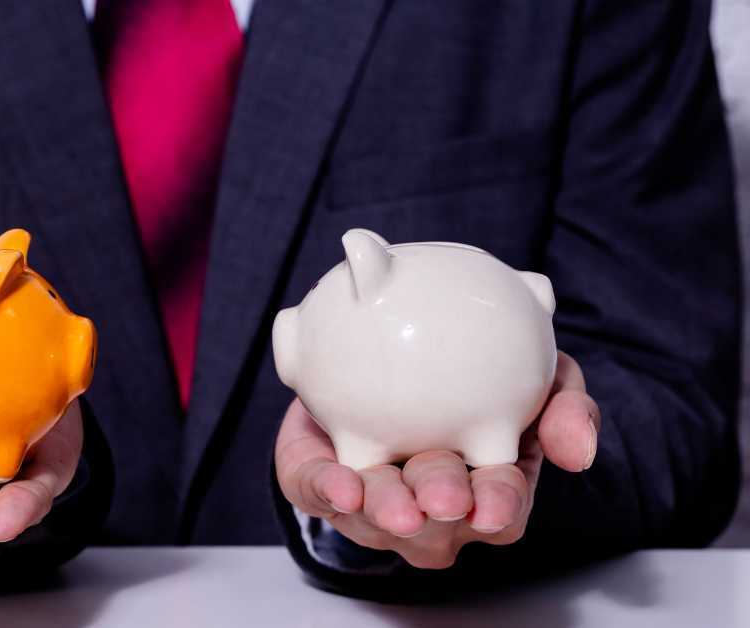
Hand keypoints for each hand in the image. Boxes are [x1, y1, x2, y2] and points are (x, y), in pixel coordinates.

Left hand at [275, 351, 598, 568]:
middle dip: (437, 509)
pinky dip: (328, 488)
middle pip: (436, 523)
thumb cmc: (467, 377)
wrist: (384, 351)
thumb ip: (565, 403)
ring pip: (375, 516)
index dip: (498, 508)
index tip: (492, 504)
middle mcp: (429, 508)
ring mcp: (373, 504)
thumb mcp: (538, 376)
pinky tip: (340, 484)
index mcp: (485, 487)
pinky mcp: (319, 481)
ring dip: (382, 507)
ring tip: (380, 498)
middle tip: (440, 498)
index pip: (498, 510)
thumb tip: (579, 449)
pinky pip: (318, 489)